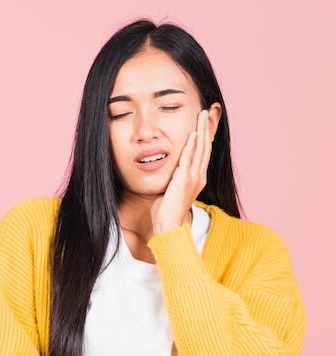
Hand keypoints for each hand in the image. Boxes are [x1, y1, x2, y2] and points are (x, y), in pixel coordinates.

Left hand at [151, 109, 211, 234]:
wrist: (168, 225)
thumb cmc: (167, 208)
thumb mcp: (173, 188)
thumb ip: (175, 176)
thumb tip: (171, 167)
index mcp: (197, 177)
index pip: (203, 152)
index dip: (205, 135)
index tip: (205, 121)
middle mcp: (199, 176)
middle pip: (205, 147)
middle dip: (205, 128)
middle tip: (206, 112)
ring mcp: (193, 178)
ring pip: (200, 150)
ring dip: (201, 132)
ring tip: (201, 116)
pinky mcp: (184, 181)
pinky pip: (189, 160)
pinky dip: (191, 147)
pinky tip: (192, 135)